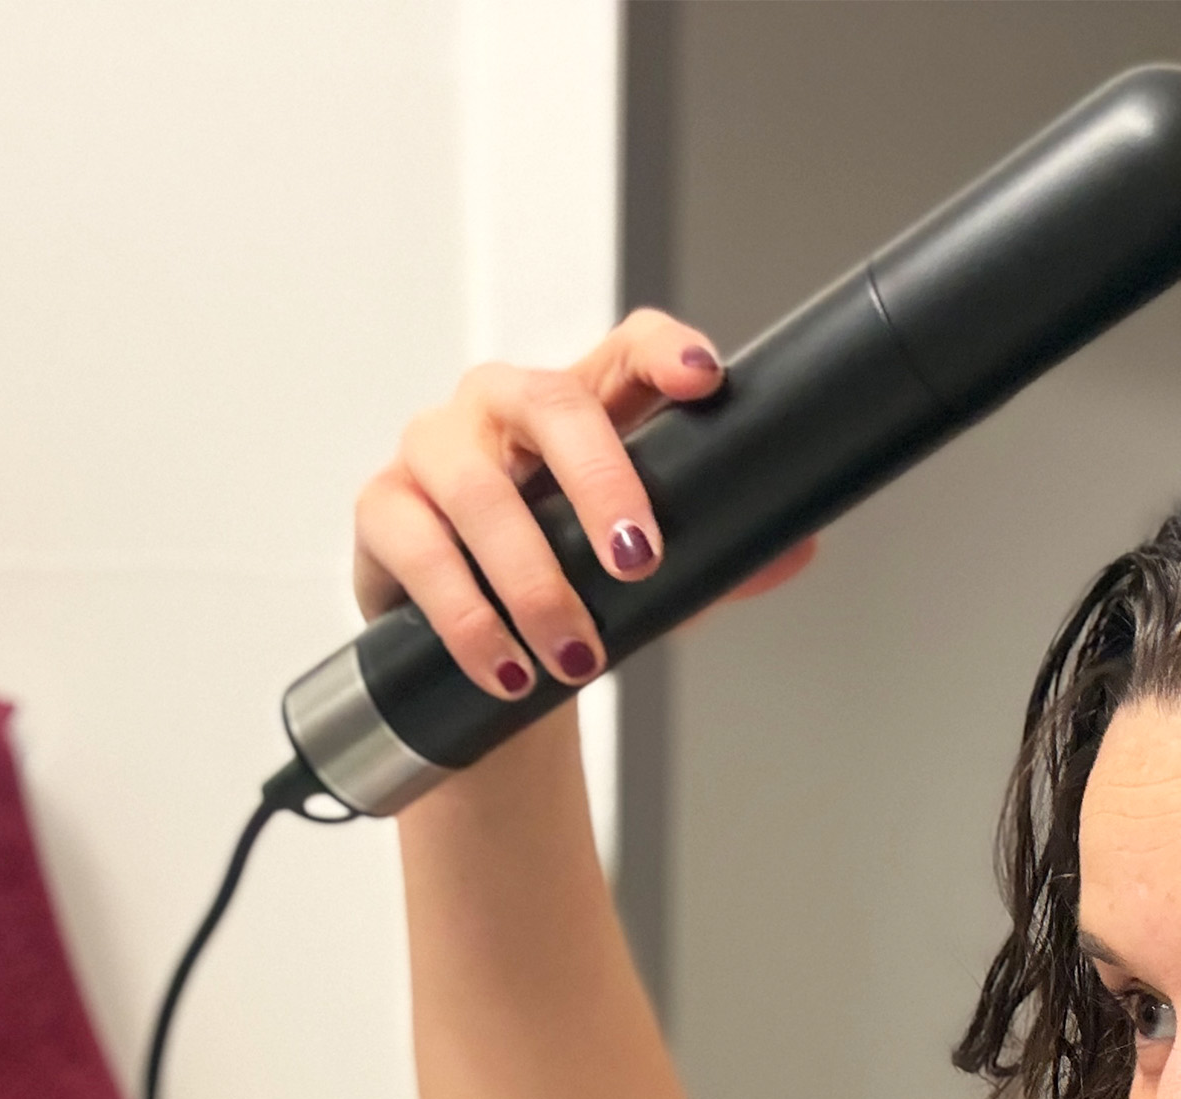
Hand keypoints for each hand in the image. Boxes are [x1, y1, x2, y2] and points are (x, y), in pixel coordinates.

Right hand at [352, 307, 819, 697]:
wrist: (482, 659)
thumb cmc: (572, 587)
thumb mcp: (653, 579)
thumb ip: (721, 560)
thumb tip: (797, 548)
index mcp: (581, 405)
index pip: (626, 348)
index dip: (664, 350)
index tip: (704, 379)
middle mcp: (503, 409)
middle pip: (552, 406)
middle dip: (601, 483)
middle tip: (638, 561)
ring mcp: (434, 450)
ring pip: (478, 492)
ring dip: (534, 581)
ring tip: (578, 655)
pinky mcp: (384, 510)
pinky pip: (418, 552)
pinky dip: (468, 619)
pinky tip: (507, 667)